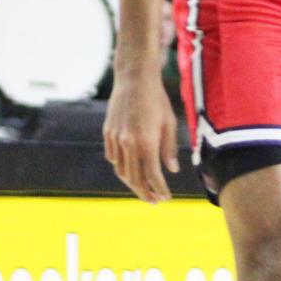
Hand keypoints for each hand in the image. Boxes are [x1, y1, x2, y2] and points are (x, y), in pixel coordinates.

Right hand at [103, 68, 179, 201]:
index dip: (160, 190)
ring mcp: (115, 139)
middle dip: (145, 193)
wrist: (134, 79)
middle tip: (155, 201)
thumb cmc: (157, 99)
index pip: (152, 175)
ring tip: (144, 189)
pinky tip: (132, 170)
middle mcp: (128, 143)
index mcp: (146, 141)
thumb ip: (169, 148)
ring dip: (133, 184)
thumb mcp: (169, 123)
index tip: (166, 198)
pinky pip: (113, 158)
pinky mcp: (108, 133)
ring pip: (121, 171)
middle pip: (134, 179)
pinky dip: (122, 168)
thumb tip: (172, 170)